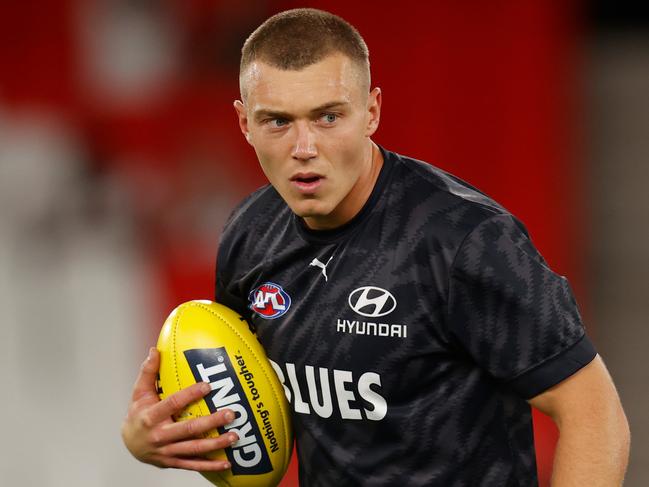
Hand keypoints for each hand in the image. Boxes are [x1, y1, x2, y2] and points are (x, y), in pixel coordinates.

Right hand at [121, 347, 237, 470]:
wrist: (129, 444)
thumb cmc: (138, 414)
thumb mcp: (138, 393)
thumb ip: (147, 372)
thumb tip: (154, 350)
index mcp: (151, 417)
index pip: (172, 404)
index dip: (190, 395)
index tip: (208, 386)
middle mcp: (159, 436)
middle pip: (189, 429)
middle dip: (211, 422)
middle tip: (230, 414)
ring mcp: (167, 452)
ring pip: (194, 449)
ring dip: (216, 444)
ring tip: (234, 436)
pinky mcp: (173, 462)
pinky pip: (193, 465)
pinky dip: (210, 466)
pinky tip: (227, 463)